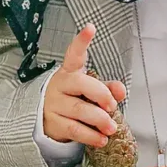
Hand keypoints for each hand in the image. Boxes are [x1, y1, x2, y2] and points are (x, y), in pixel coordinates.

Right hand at [41, 24, 126, 147]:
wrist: (45, 118)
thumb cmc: (73, 98)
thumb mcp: (89, 90)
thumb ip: (107, 88)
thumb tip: (121, 90)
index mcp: (70, 71)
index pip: (75, 53)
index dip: (82, 41)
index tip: (90, 28)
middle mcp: (61, 84)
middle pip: (81, 84)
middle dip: (101, 95)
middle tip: (112, 106)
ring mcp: (55, 104)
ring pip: (80, 110)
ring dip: (100, 120)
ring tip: (111, 127)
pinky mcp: (54, 123)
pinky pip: (75, 129)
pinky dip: (91, 136)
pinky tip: (102, 139)